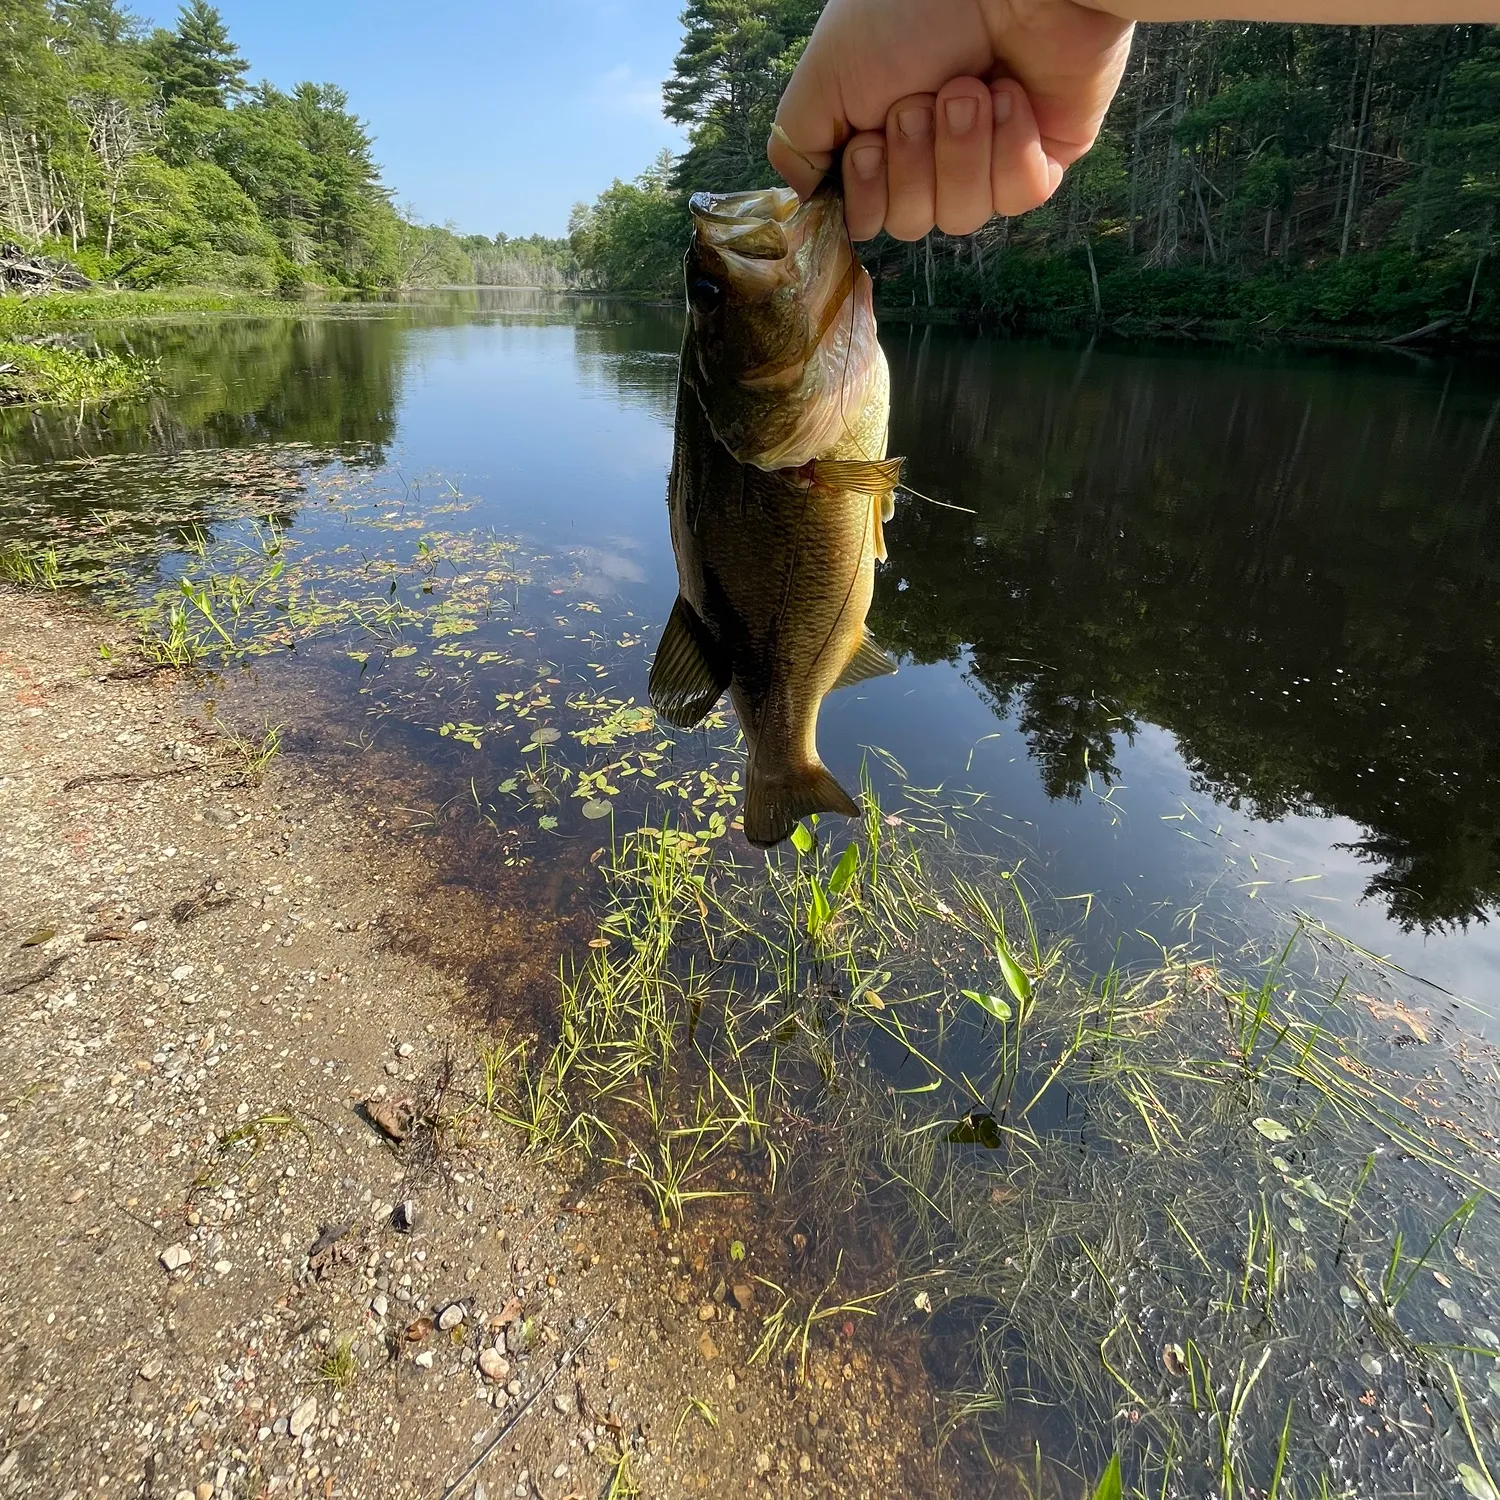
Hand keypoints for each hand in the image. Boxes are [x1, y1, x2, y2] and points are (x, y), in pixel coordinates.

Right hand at [769, 0, 1135, 240]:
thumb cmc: (910, 11)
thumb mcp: (825, 74)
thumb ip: (798, 146)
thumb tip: (806, 200)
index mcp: (879, 139)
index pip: (866, 218)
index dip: (867, 193)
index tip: (869, 142)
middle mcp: (930, 156)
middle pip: (910, 223)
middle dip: (913, 164)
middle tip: (922, 102)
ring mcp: (987, 160)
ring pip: (962, 216)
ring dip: (960, 149)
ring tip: (969, 89)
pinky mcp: (1041, 158)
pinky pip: (1018, 198)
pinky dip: (1009, 149)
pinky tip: (1009, 96)